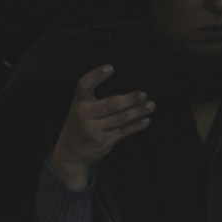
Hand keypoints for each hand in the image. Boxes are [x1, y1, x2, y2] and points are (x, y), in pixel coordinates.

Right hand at [49, 60, 153, 191]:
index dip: (96, 76)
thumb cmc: (79, 124)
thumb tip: (122, 90)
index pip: (84, 86)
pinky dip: (136, 125)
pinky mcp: (104, 142)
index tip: (111, 68)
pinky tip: (146, 119)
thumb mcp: (79, 108)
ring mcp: (94, 131)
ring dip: (138, 111)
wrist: (70, 154)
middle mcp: (84, 116)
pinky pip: (124, 131)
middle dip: (129, 99)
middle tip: (143, 94)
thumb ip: (93, 98)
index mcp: (78, 104)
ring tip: (151, 105)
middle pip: (110, 105)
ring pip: (120, 119)